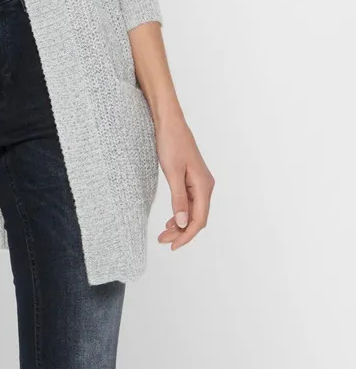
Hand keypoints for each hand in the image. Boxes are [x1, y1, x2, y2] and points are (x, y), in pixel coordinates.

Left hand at [155, 115, 214, 251]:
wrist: (169, 122)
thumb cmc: (171, 143)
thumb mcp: (172, 172)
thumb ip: (178, 199)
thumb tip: (183, 223)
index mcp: (204, 186)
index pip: (199, 219)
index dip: (187, 235)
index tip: (173, 246)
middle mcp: (205, 186)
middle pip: (197, 218)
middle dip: (181, 232)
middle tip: (163, 241)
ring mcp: (199, 182)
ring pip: (193, 211)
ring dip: (180, 224)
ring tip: (164, 234)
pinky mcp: (191, 178)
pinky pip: (189, 201)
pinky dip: (180, 212)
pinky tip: (172, 220)